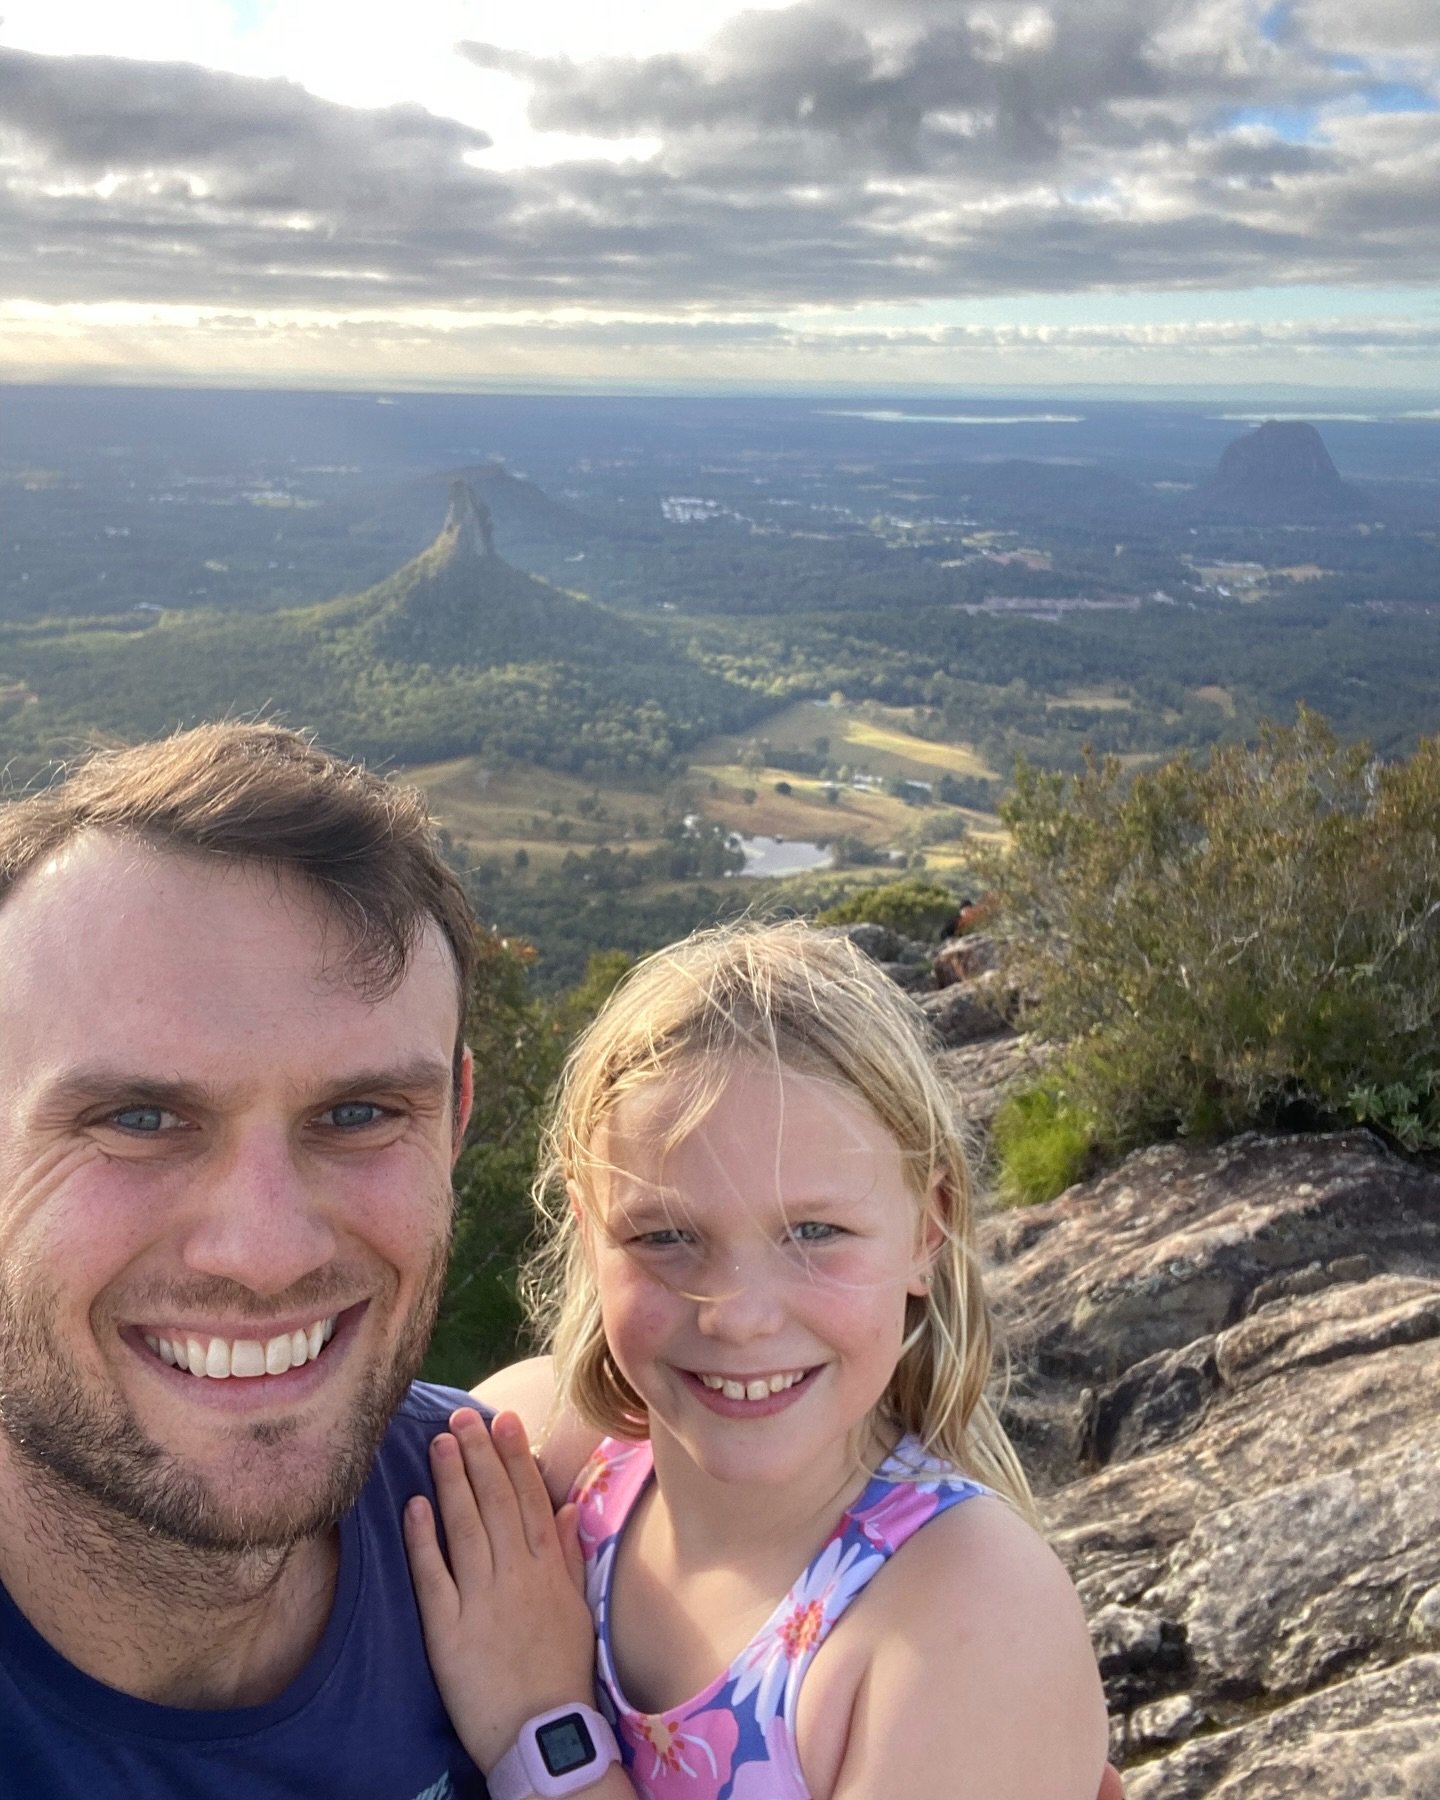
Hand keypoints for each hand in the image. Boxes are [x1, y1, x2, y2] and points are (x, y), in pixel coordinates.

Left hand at [405, 1408, 596, 1773]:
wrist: (543, 1735)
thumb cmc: (562, 1673)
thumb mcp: (578, 1610)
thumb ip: (570, 1556)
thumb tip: (567, 1509)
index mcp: (548, 1570)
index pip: (531, 1500)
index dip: (514, 1457)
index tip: (502, 1420)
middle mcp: (517, 1576)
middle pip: (496, 1504)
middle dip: (479, 1455)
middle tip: (462, 1416)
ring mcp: (482, 1601)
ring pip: (465, 1528)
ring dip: (452, 1481)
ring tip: (439, 1442)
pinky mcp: (448, 1631)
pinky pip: (434, 1576)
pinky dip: (423, 1539)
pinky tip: (414, 1505)